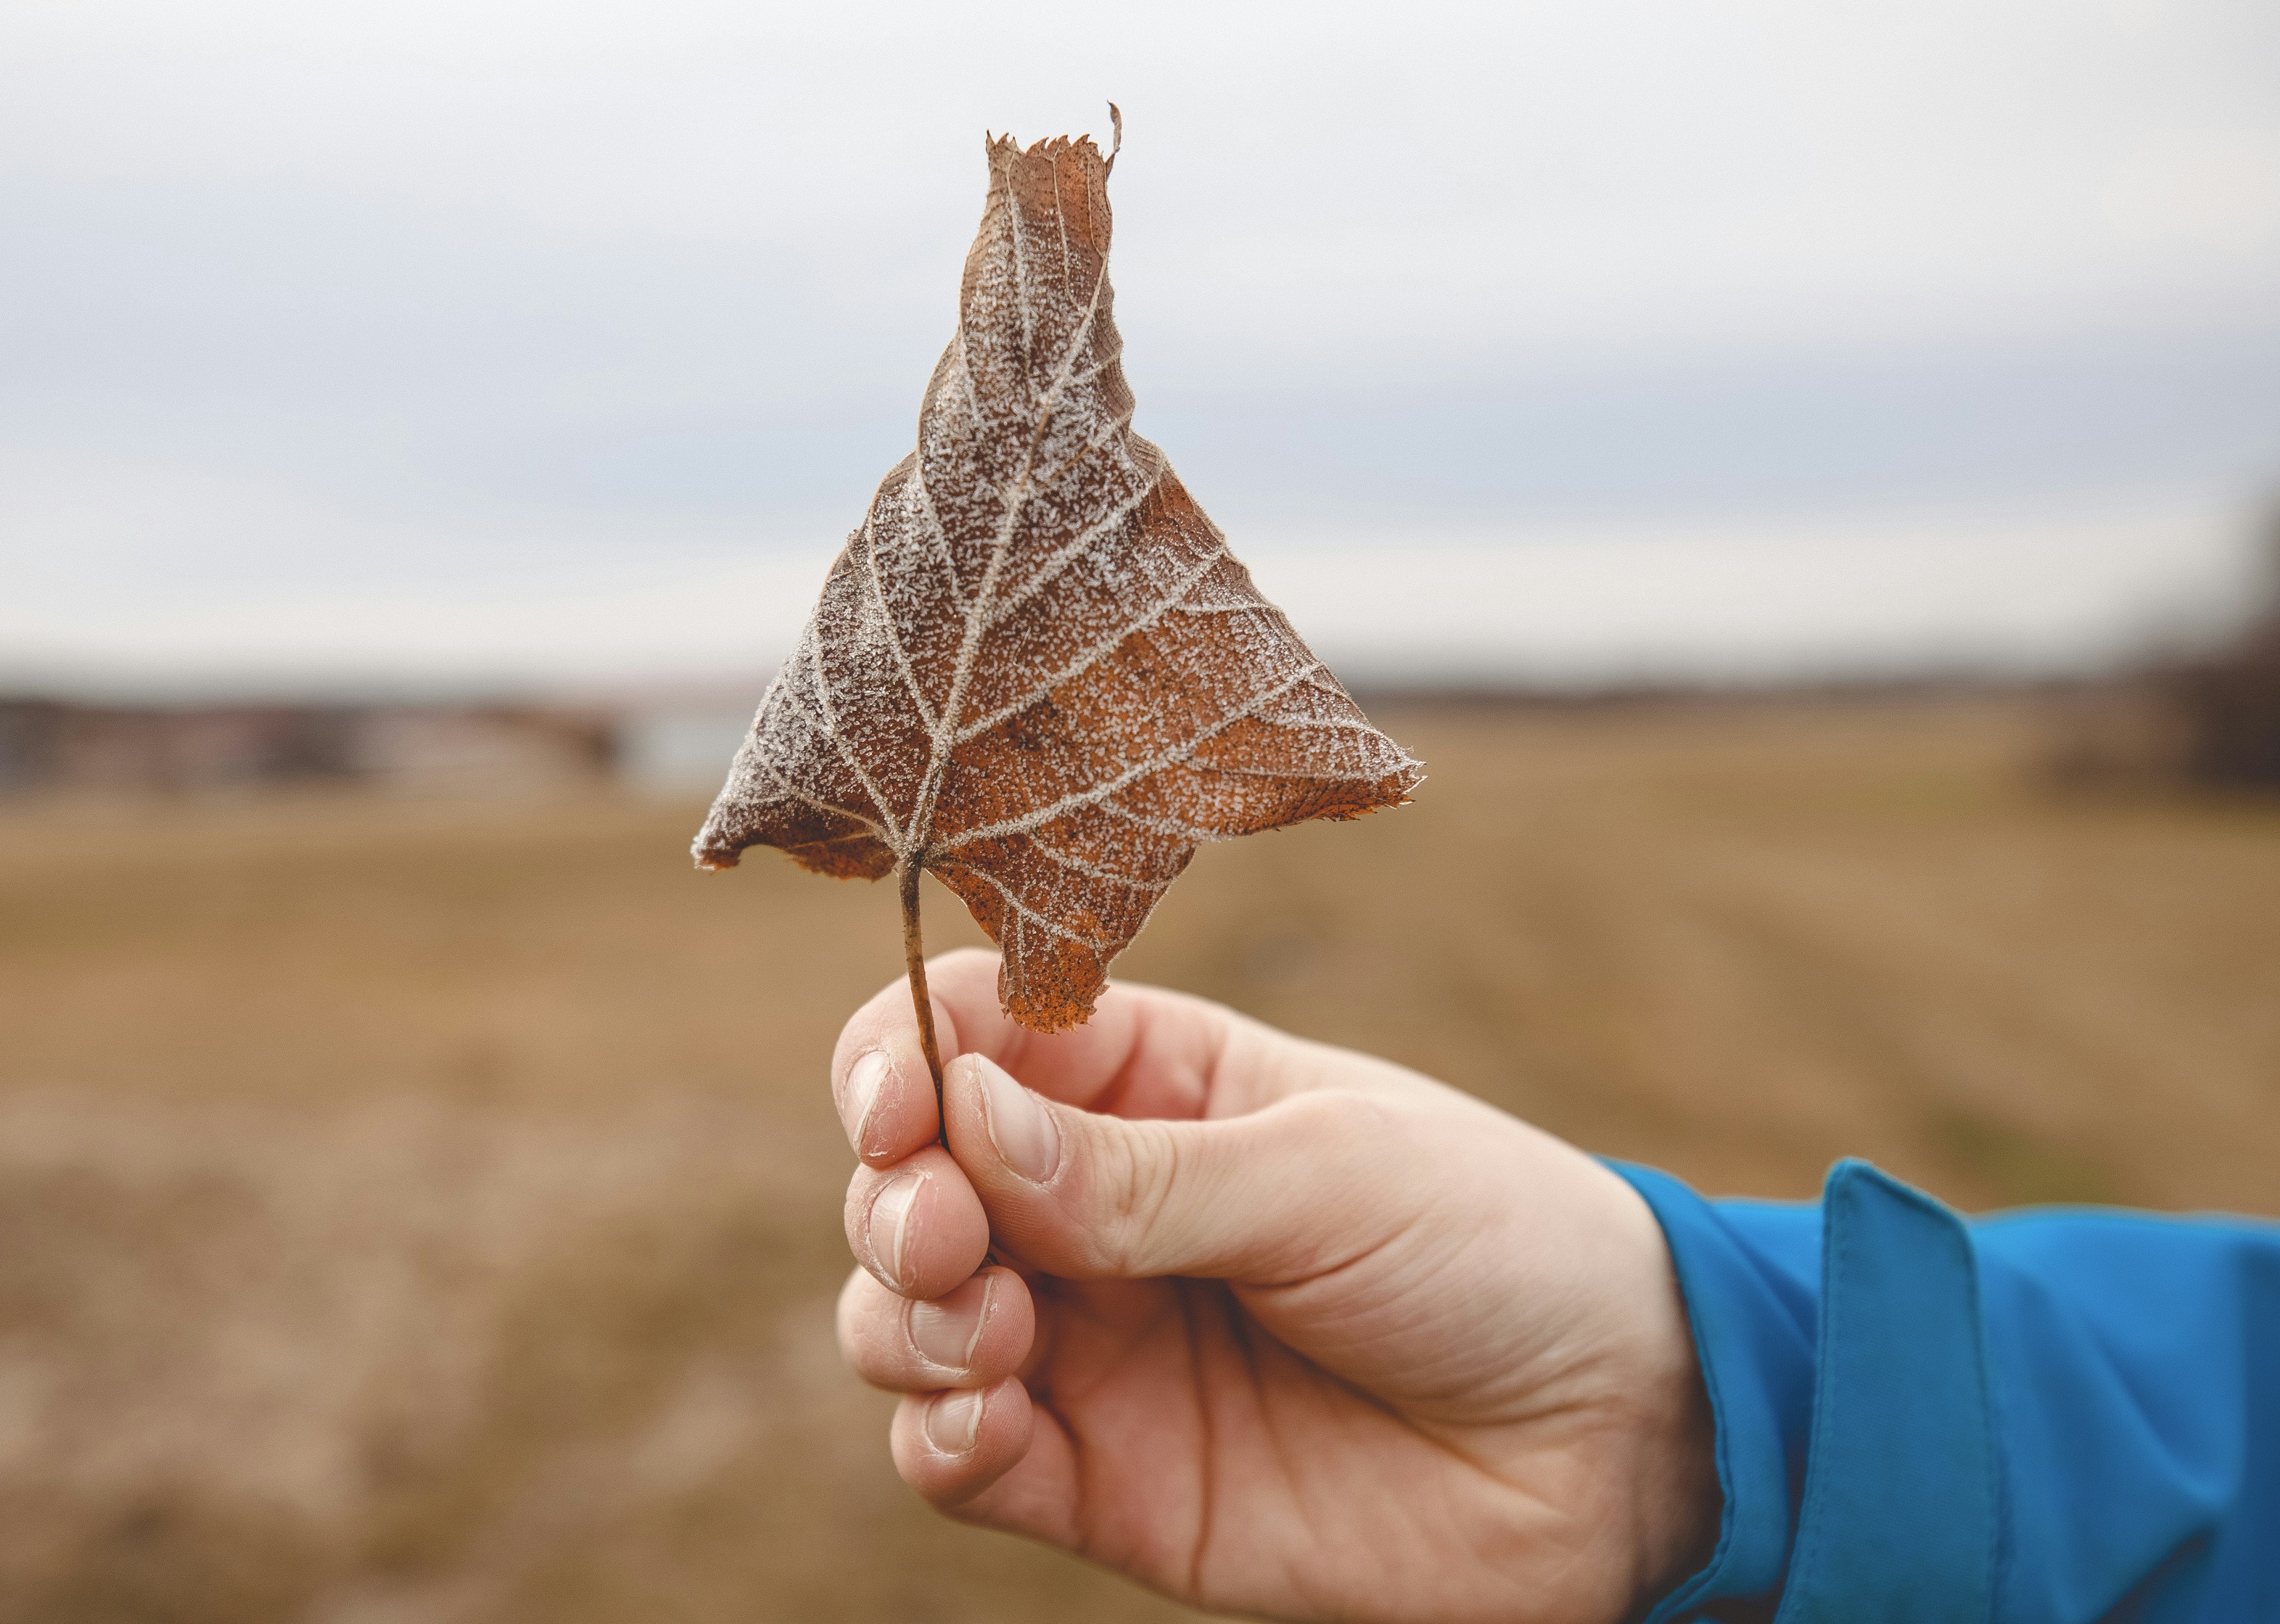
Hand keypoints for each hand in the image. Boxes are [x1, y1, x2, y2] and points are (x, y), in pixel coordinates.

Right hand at [829, 949, 1716, 1623]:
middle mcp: (1096, 1207)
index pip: (967, 1034)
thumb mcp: (1326, 1170)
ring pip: (904, 1319)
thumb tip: (957, 1117)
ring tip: (992, 1331)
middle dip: (896, 1201)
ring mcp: (1093, 1343)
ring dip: (903, 1319)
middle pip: (909, 1179)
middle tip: (951, 1236)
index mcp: (1150, 1083)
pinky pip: (956, 1458)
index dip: (899, 1056)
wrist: (1617, 1443)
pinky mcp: (1103, 1478)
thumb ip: (1138, 1170)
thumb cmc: (1493, 1248)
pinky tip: (991, 1421)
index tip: (901, 1106)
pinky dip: (935, 1437)